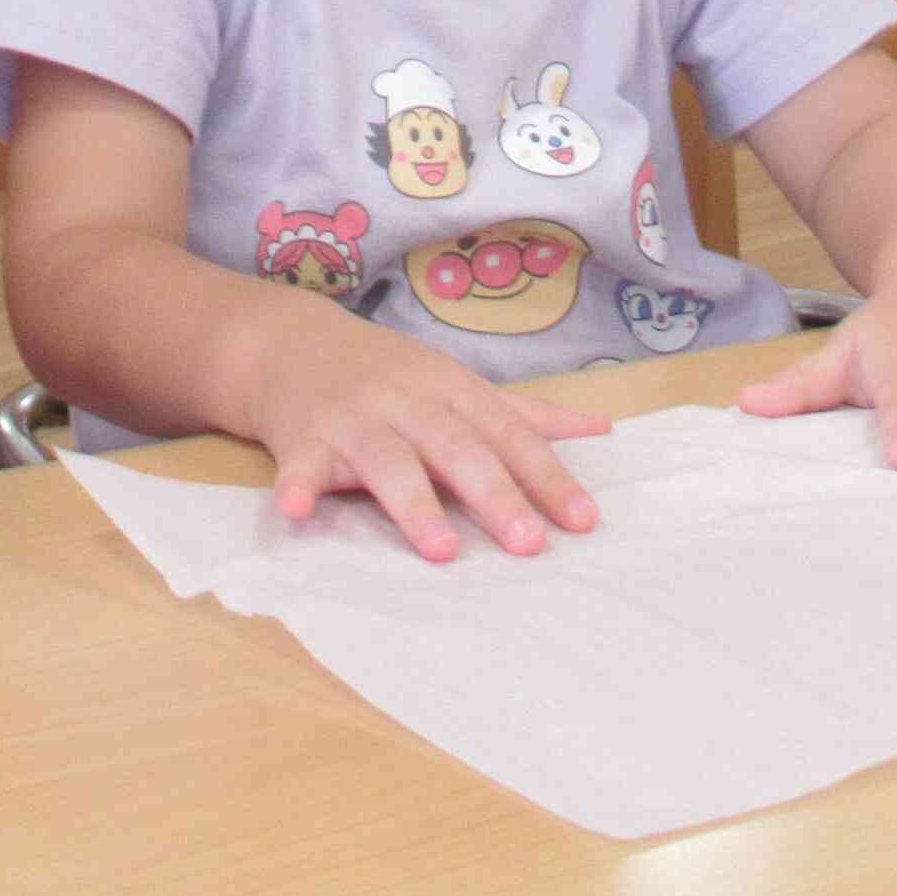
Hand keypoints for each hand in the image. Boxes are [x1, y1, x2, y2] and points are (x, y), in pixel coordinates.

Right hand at [246, 320, 607, 563]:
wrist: (295, 345)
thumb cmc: (392, 376)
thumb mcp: (460, 385)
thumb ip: (526, 414)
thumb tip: (601, 427)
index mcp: (454, 391)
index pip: (510, 436)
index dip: (547, 477)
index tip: (582, 521)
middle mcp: (409, 402)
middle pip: (456, 447)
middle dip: (494, 493)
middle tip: (528, 543)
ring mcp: (356, 419)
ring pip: (389, 461)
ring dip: (414, 503)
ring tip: (442, 550)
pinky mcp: (305, 438)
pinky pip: (302, 463)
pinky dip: (299, 484)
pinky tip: (298, 509)